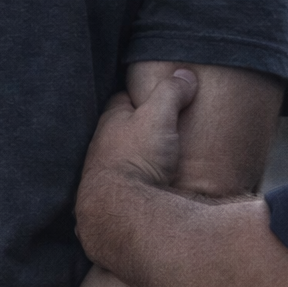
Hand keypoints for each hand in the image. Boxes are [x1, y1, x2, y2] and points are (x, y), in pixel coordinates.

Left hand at [75, 69, 199, 265]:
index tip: (157, 97)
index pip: (122, 100)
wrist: (119, 211)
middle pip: (123, 133)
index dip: (140, 97)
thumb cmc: (136, 157)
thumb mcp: (158, 116)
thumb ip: (172, 93)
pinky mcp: (115, 204)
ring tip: (162, 165)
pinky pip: (128, 192)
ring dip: (138, 163)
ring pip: (123, 164)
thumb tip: (185, 75)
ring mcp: (106, 178)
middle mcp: (102, 149)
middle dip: (139, 132)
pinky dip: (139, 189)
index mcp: (110, 122)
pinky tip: (153, 193)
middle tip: (164, 133)